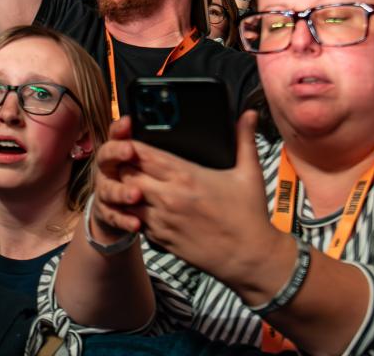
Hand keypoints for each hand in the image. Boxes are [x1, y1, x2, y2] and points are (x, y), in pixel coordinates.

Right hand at [89, 116, 144, 237]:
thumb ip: (144, 147)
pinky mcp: (106, 212)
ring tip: (136, 194)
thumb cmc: (131, 178)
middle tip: (129, 151)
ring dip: (121, 191)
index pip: (114, 136)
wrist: (116, 210)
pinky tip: (136, 223)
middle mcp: (106, 169)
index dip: (119, 129)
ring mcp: (103, 191)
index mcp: (115, 154)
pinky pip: (113, 216)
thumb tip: (149, 127)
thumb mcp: (137, 162)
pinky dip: (124, 220)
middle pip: (105, 157)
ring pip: (108, 189)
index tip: (128, 122)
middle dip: (116, 152)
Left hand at [122, 112, 281, 284]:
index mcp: (186, 176)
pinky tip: (142, 205)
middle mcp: (168, 197)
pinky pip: (135, 221)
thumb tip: (248, 115)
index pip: (143, 153)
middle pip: (126, 174)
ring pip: (125, 199)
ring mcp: (162, 220)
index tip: (130, 139)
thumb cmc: (249, 216)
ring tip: (132, 182)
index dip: (131, 144)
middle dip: (124, 165)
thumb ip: (244, 139)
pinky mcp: (161, 240)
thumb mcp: (249, 173)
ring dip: (125, 189)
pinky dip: (134, 211)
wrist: (249, 258)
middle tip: (128, 159)